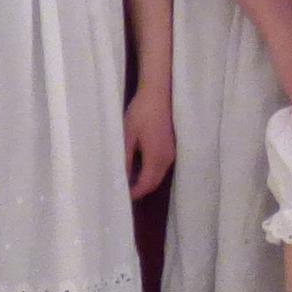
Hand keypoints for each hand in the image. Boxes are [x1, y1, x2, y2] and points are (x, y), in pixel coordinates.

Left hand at [124, 80, 176, 198]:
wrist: (159, 94)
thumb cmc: (141, 112)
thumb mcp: (128, 135)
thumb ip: (125, 159)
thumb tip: (122, 177)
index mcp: (156, 157)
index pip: (146, 184)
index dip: (134, 193)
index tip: (121, 197)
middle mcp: (167, 158)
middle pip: (154, 183)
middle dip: (140, 190)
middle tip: (123, 191)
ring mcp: (171, 153)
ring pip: (158, 175)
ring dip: (145, 181)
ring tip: (128, 181)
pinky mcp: (171, 147)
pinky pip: (161, 167)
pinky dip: (150, 173)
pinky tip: (138, 168)